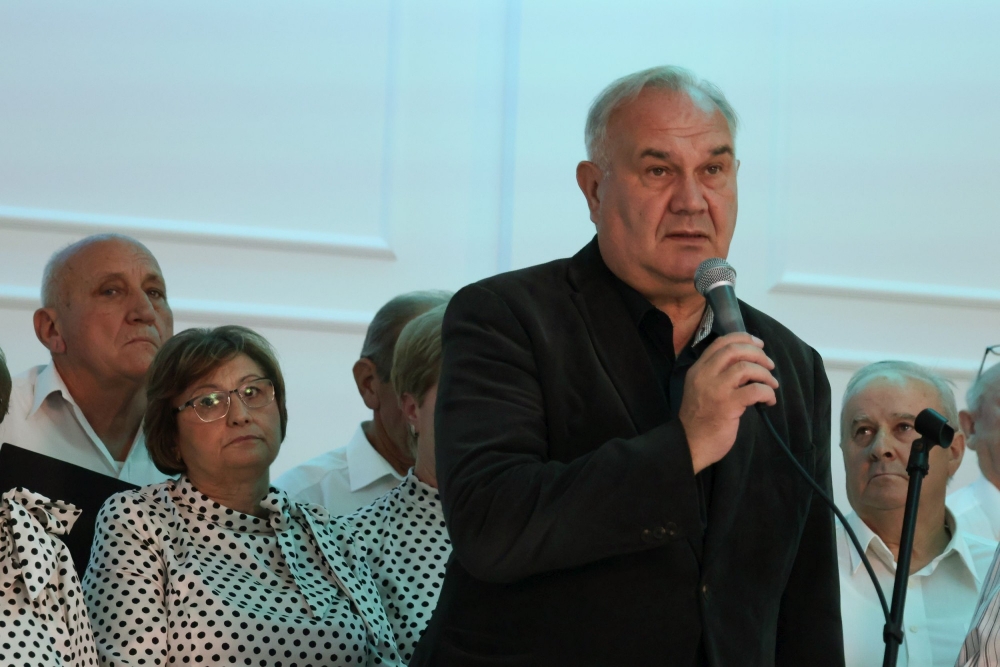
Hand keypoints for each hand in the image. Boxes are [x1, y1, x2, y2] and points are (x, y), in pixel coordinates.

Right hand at [679, 333, 777, 472]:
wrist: (690, 444)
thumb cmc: (699, 419)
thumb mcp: (700, 388)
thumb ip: (716, 374)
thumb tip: (746, 364)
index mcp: (698, 369)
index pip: (721, 342)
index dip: (743, 338)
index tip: (759, 345)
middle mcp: (705, 375)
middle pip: (735, 350)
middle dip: (758, 354)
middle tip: (769, 365)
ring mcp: (716, 389)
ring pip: (746, 367)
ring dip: (765, 374)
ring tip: (771, 384)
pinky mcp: (728, 405)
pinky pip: (755, 390)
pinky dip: (768, 392)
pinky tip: (769, 401)